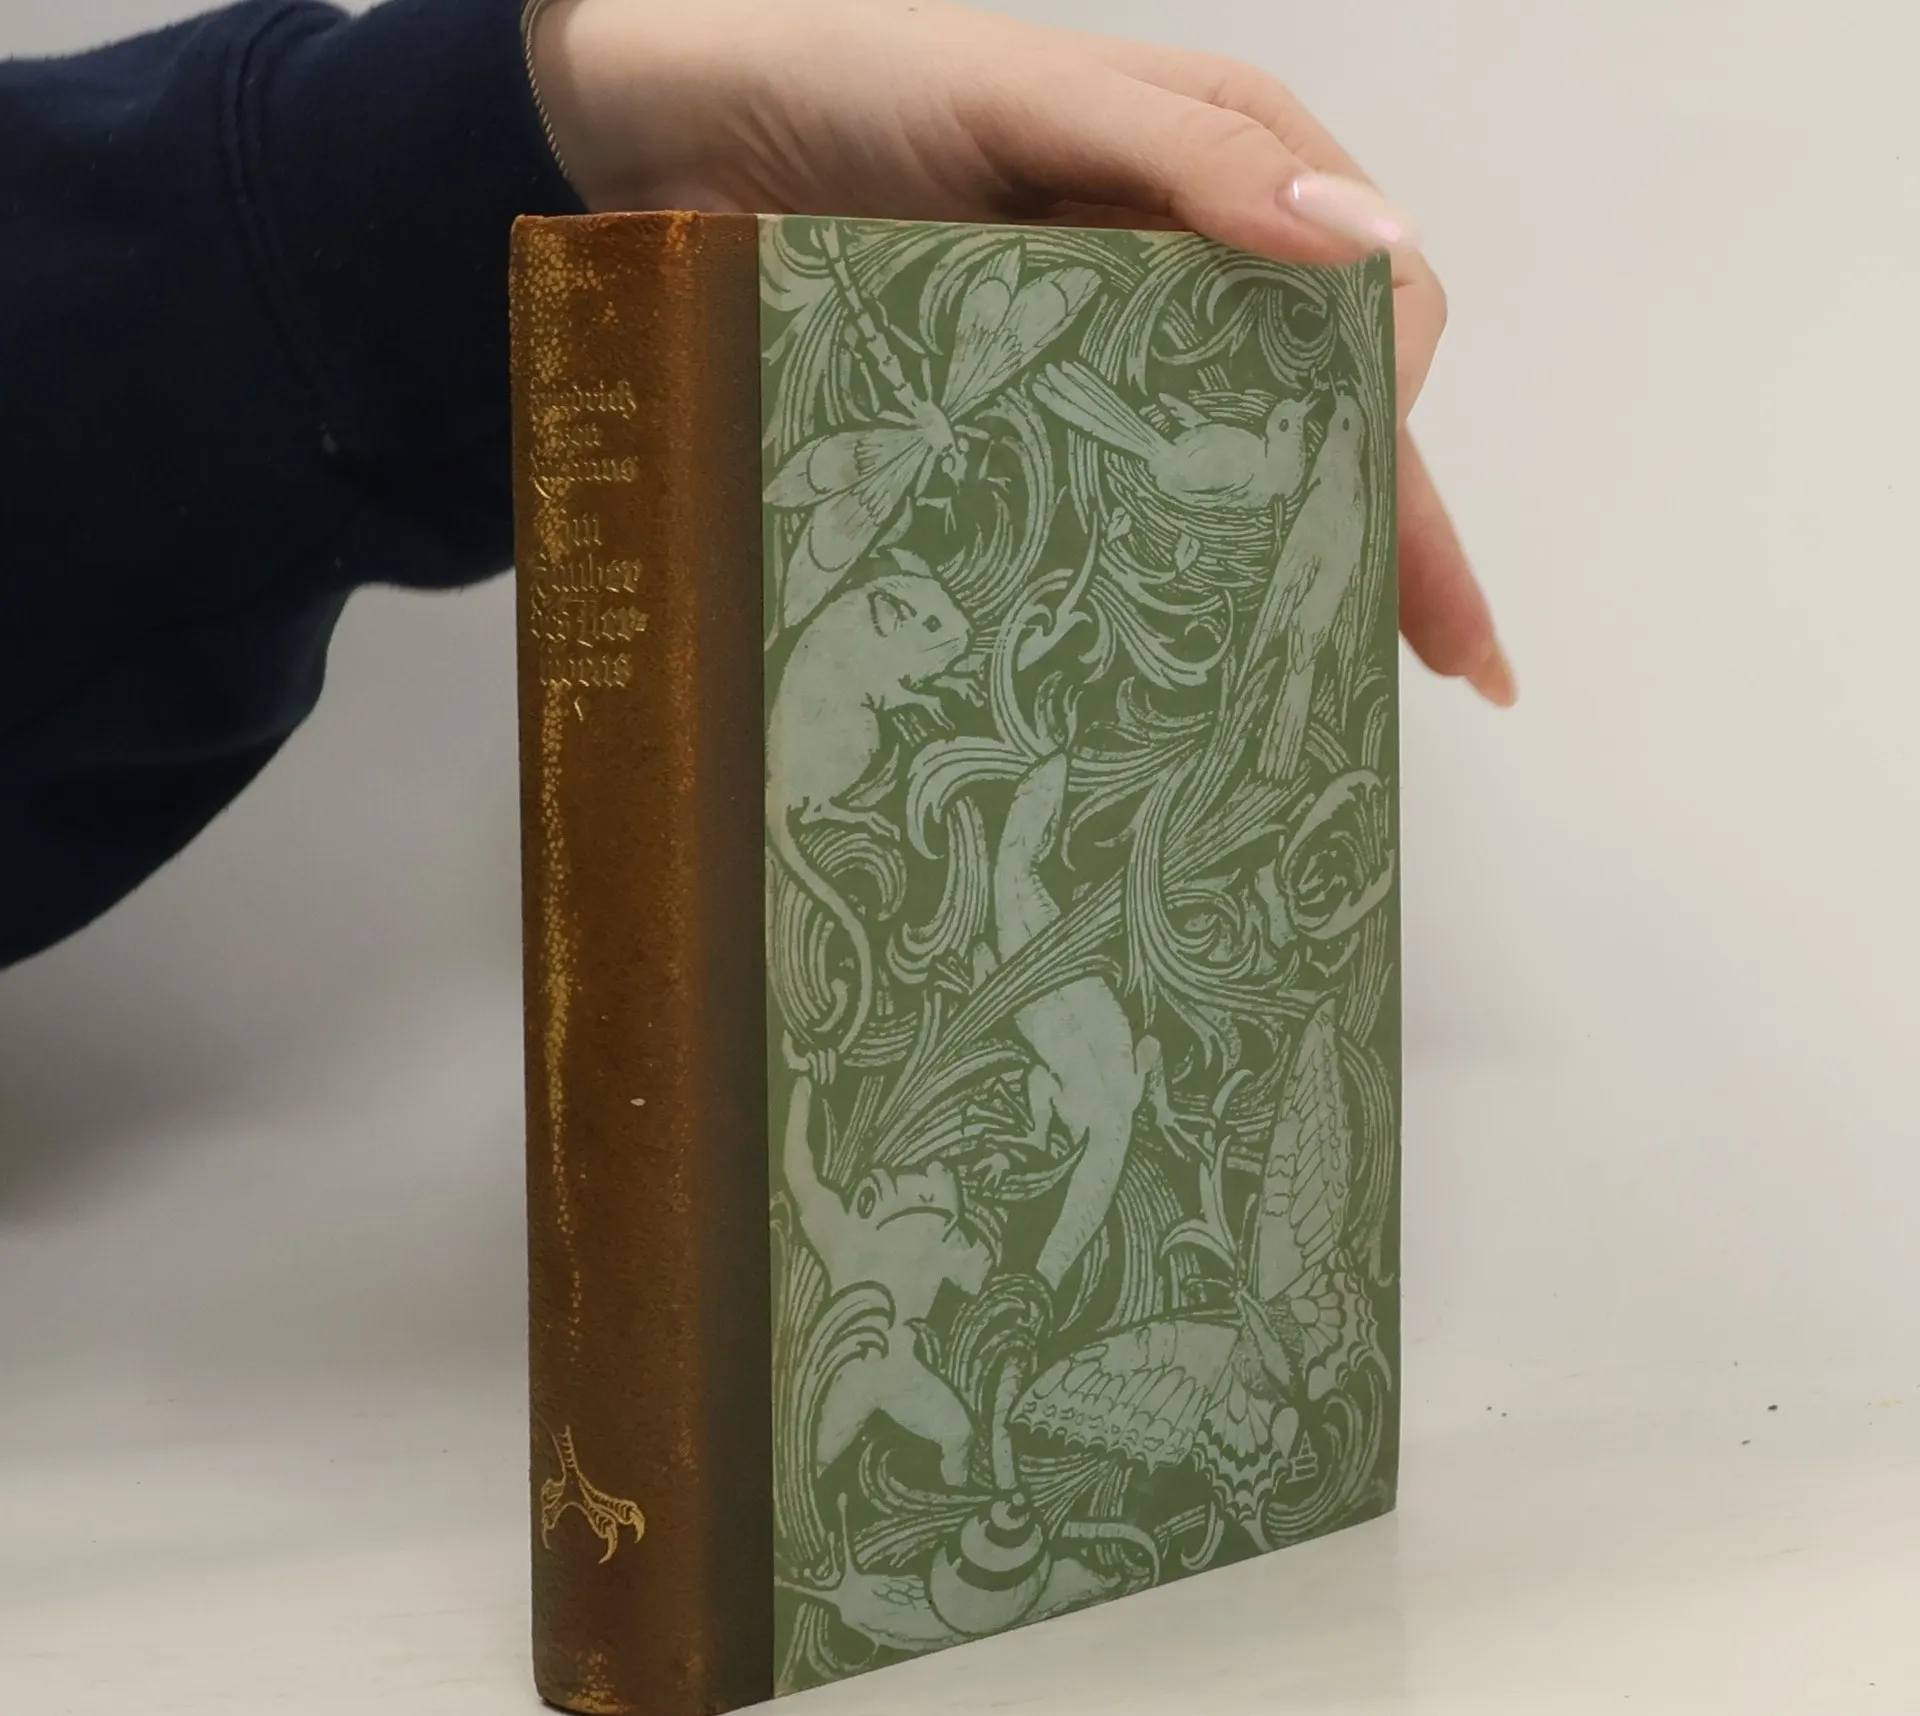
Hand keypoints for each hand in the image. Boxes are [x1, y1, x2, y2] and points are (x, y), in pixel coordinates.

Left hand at [529, 0, 1511, 704]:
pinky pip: (1126, 503)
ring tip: (1327, 693)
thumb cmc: (850, 85)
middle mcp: (1191, 269)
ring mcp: (1111, 354)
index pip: (1377, 302)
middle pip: (1330, 413)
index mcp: (1229, 169)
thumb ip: (1189, 159)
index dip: (1399, 415)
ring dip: (1293, 570)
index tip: (1373, 509)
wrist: (676, 136)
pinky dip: (1173, 576)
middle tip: (1449, 665)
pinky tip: (1192, 655)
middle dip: (1400, 531)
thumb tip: (1363, 247)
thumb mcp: (1026, 100)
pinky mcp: (1030, 419)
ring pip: (1239, 471)